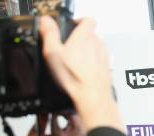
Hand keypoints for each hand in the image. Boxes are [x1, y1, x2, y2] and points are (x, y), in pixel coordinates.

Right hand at [39, 16, 122, 131]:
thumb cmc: (75, 78)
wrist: (92, 97)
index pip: (88, 19)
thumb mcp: (53, 53)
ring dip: (87, 52)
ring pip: (96, 48)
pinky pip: (100, 61)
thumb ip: (49, 34)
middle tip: (69, 48)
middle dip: (81, 39)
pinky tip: (83, 73)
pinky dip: (93, 64)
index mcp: (85, 36)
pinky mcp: (108, 68)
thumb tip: (46, 21)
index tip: (72, 27)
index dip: (79, 21)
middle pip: (91, 34)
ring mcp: (105, 56)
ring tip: (76, 62)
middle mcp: (98, 43)